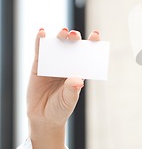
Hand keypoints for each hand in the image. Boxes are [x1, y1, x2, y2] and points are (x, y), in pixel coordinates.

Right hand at [27, 28, 99, 148]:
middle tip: (74, 36)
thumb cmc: (60, 108)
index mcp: (80, 70)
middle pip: (73, 46)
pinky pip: (39, 51)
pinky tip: (42, 32)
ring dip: (60, 36)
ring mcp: (53, 63)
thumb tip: (77, 79)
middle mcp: (68, 63)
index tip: (95, 35)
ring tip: (63, 32)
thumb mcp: (68, 100)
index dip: (92, 43)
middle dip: (75, 38)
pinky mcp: (38, 65)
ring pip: (58, 45)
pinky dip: (40, 41)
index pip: (88, 53)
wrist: (43, 117)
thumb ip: (72, 89)